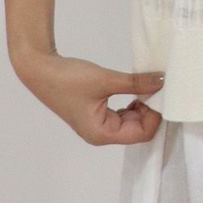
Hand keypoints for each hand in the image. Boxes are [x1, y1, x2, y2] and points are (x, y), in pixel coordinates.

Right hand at [12, 49, 166, 144]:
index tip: (161, 94)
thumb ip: (136, 83)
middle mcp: (101, 134)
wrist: (39, 68)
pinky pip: (123, 114)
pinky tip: (135, 89)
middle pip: (138, 130)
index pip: (141, 134)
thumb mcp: (106, 80)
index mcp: (101, 134)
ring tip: (146, 86)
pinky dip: (132, 103)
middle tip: (157, 87)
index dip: (155, 116)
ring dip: (142, 106)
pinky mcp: (97, 114)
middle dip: (150, 110)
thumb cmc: (68, 78)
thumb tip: (162, 81)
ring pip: (132, 122)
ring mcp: (98, 125)